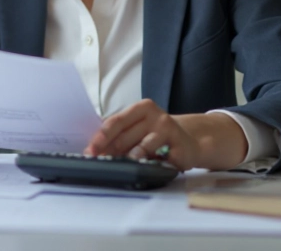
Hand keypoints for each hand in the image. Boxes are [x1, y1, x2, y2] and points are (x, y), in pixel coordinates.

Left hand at [83, 99, 200, 170]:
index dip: (101, 137)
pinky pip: (160, 160)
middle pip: (125, 135)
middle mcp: (156, 116)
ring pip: (142, 147)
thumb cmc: (156, 136)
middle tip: (99, 164)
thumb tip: (95, 151)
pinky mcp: (180, 148)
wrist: (190, 143)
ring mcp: (169, 131)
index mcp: (142, 109)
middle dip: (110, 152)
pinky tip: (144, 171)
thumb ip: (121, 136)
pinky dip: (150, 166)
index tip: (89, 151)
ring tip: (121, 167)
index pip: (116, 121)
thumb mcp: (139, 130)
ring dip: (129, 158)